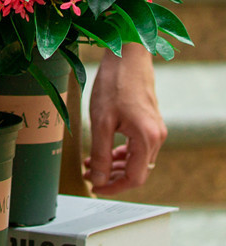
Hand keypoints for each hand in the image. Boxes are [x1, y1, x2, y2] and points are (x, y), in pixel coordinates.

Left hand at [83, 44, 166, 194]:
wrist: (127, 57)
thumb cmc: (114, 84)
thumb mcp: (101, 122)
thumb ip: (100, 154)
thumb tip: (97, 179)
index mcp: (147, 139)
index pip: (134, 178)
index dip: (113, 187)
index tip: (95, 188)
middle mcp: (156, 137)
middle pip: (136, 171)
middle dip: (111, 176)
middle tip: (88, 174)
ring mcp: (155, 129)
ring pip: (136, 159)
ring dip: (114, 165)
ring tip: (91, 163)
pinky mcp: (150, 122)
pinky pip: (137, 147)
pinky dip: (120, 152)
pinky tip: (104, 151)